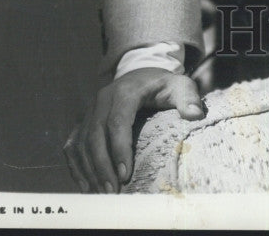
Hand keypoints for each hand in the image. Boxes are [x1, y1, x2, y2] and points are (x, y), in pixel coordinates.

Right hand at [63, 68, 202, 192]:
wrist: (143, 74)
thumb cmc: (163, 85)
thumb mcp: (180, 85)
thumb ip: (189, 97)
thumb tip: (195, 115)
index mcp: (125, 91)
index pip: (118, 121)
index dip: (119, 148)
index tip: (125, 174)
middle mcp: (102, 99)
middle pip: (95, 134)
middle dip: (102, 165)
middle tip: (112, 191)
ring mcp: (90, 110)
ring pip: (81, 142)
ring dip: (89, 170)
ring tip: (102, 193)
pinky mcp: (84, 121)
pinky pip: (73, 144)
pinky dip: (76, 166)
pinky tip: (86, 185)